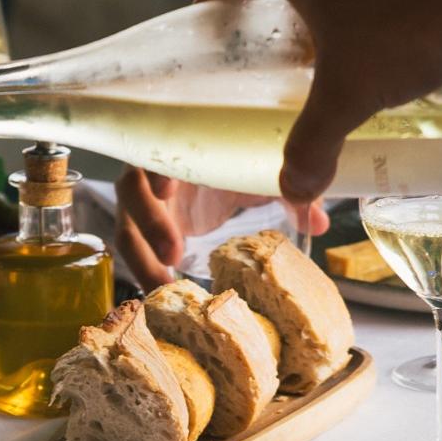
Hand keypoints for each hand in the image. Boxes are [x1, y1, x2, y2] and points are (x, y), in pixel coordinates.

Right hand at [113, 168, 326, 286]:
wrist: (220, 169)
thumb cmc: (236, 163)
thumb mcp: (259, 176)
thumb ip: (287, 193)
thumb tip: (316, 221)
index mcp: (181, 148)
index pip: (157, 149)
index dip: (157, 169)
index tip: (168, 191)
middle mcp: (153, 172)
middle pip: (130, 189)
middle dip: (147, 221)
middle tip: (172, 254)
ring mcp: (145, 202)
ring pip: (125, 226)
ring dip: (141, 257)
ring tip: (162, 287)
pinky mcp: (144, 228)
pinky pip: (136, 250)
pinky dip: (146, 271)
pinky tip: (161, 292)